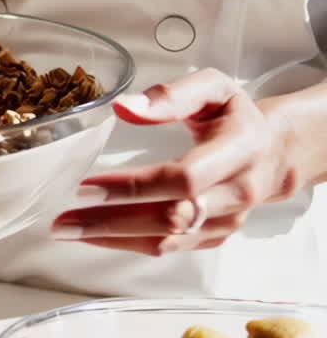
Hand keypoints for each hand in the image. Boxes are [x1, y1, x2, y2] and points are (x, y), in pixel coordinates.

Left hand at [50, 68, 299, 255]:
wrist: (273, 151)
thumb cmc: (235, 116)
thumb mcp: (213, 89)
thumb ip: (172, 96)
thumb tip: (124, 108)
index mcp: (239, 151)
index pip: (183, 178)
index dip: (133, 186)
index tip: (87, 186)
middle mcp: (237, 192)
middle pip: (171, 217)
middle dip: (112, 221)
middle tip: (63, 220)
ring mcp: (227, 220)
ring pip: (167, 239)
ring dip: (112, 238)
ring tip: (66, 230)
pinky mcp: (215, 236)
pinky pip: (169, 248)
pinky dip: (127, 243)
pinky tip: (95, 235)